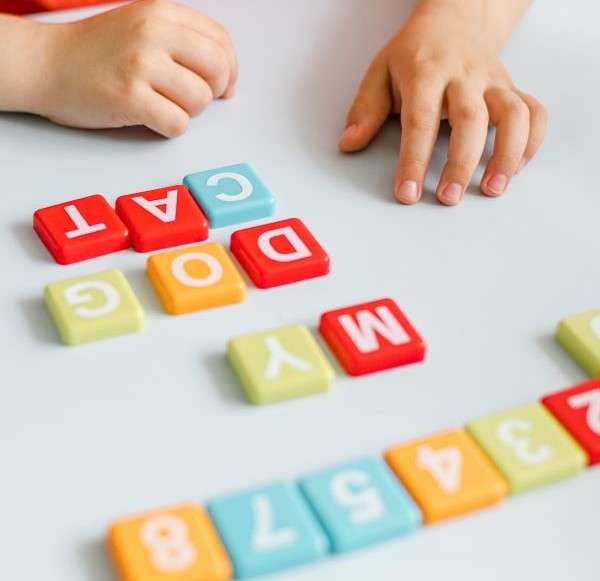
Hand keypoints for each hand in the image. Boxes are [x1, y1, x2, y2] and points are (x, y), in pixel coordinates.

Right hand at [29, 0, 237, 136]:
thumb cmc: (96, 51)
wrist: (46, 63)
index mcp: (161, 12)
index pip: (221, 41)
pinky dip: (171, 128)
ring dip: (188, 111)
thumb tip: (227, 78)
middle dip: (214, 92)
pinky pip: (177, 123)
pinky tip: (153, 119)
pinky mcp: (130, 97)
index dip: (230, 70)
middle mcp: (154, 32)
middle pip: (217, 69)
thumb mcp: (142, 26)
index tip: (224, 86)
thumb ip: (183, 41)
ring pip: (199, 100)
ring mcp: (141, 64)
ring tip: (164, 105)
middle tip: (194, 99)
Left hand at [339, 0, 547, 205]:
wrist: (456, 17)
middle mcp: (464, 77)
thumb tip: (348, 145)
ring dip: (508, 155)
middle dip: (461, 164)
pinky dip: (532, 142)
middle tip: (448, 198)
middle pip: (470, 121)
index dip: (413, 161)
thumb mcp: (381, 72)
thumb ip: (365, 109)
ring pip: (513, 115)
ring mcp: (493, 82)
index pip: (419, 122)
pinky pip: (534, 112)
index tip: (407, 194)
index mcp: (426, 73)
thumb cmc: (415, 53)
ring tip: (492, 189)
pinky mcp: (512, 88)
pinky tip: (515, 167)